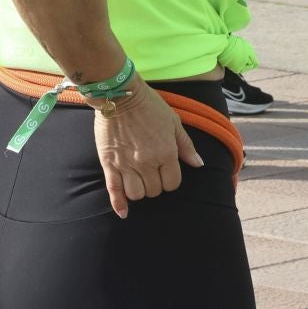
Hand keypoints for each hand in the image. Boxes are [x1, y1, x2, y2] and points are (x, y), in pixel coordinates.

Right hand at [92, 80, 203, 218]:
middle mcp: (147, 162)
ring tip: (139, 181)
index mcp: (165, 152)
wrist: (120, 96)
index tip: (167, 173)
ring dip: (140, 192)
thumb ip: (186, 146)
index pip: (172, 183)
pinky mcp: (109, 164)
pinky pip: (114, 190)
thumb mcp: (174, 122)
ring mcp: (127, 164)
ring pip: (136, 194)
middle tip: (152, 174)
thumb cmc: (150, 106)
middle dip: (156, 185)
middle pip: (154, 191)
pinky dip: (119, 204)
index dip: (171, 181)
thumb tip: (198, 164)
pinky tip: (124, 212)